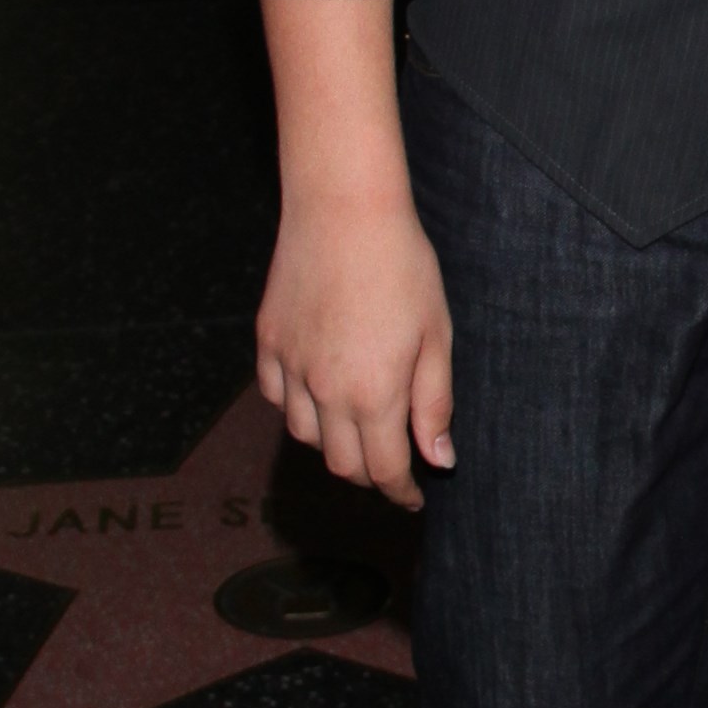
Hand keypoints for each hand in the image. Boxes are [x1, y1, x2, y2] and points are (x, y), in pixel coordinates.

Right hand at [256, 185, 455, 506]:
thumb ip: (434, 404)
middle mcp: (325, 391)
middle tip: (392, 468)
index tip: (414, 498)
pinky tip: (318, 397)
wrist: (344, 209)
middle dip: (371, 476)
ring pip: (306, 436)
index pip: (385, 469)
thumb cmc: (402, 265)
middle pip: (343, 464)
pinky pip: (276, 397)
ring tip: (358, 432)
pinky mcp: (268, 342)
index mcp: (374, 394)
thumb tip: (439, 458)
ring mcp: (290, 368)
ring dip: (333, 446)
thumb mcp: (436, 336)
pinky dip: (298, 409)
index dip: (402, 492)